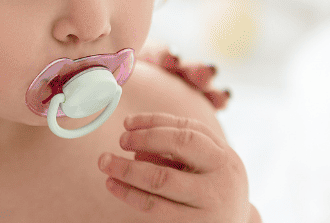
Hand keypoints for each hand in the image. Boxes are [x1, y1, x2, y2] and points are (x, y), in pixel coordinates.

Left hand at [98, 112, 256, 222]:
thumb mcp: (206, 164)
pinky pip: (155, 208)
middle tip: (121, 140)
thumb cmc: (213, 188)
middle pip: (180, 146)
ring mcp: (208, 205)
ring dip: (127, 168)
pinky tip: (114, 185)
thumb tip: (136, 146)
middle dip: (144, 138)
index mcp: (225, 156)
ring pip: (161, 180)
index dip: (154, 122)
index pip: (188, 129)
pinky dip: (130, 194)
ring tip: (105, 163)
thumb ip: (177, 150)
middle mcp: (221, 178)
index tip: (128, 123)